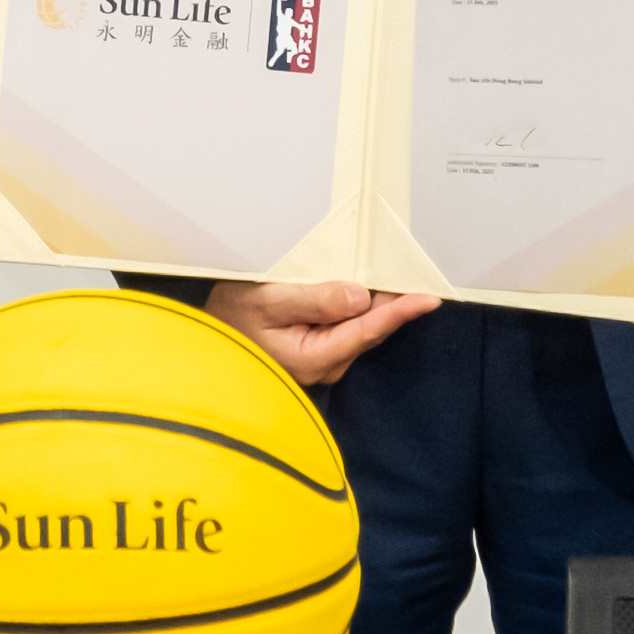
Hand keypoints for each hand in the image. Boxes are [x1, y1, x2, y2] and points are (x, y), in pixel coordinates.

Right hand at [203, 278, 439, 388]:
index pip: (368, 329)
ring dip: (373, 302)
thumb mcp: (267, 301)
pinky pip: (347, 328)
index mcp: (314, 356)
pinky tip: (361, 288)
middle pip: (369, 328)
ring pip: (360, 327)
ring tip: (390, 273)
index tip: (429, 297)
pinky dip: (357, 307)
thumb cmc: (229, 318)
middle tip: (410, 268)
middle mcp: (325, 365)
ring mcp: (322, 361)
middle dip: (391, 301)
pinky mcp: (317, 353)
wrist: (204, 341)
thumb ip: (315, 299)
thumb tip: (359, 297)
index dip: (401, 311)